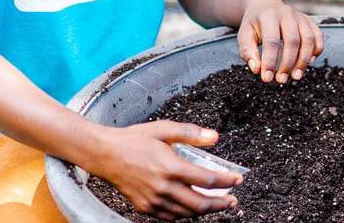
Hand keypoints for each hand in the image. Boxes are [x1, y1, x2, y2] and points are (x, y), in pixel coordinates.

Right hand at [85, 120, 242, 220]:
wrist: (105, 154)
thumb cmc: (133, 140)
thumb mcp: (163, 129)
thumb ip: (190, 133)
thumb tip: (214, 136)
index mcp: (171, 167)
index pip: (208, 180)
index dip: (227, 181)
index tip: (238, 179)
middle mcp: (164, 188)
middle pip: (201, 204)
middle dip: (221, 203)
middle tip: (232, 200)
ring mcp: (154, 201)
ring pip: (188, 213)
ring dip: (205, 210)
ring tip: (216, 204)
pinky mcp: (146, 207)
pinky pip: (172, 217)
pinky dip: (186, 214)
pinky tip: (191, 207)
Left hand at [237, 0, 323, 83]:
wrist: (265, 7)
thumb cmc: (254, 25)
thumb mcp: (244, 35)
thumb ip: (247, 52)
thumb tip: (256, 69)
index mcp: (269, 15)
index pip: (272, 40)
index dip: (270, 61)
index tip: (267, 78)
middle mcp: (287, 13)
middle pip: (292, 41)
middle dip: (288, 63)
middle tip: (281, 80)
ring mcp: (300, 16)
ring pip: (308, 40)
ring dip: (303, 61)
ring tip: (295, 76)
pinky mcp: (310, 22)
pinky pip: (318, 38)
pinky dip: (315, 52)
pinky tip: (306, 63)